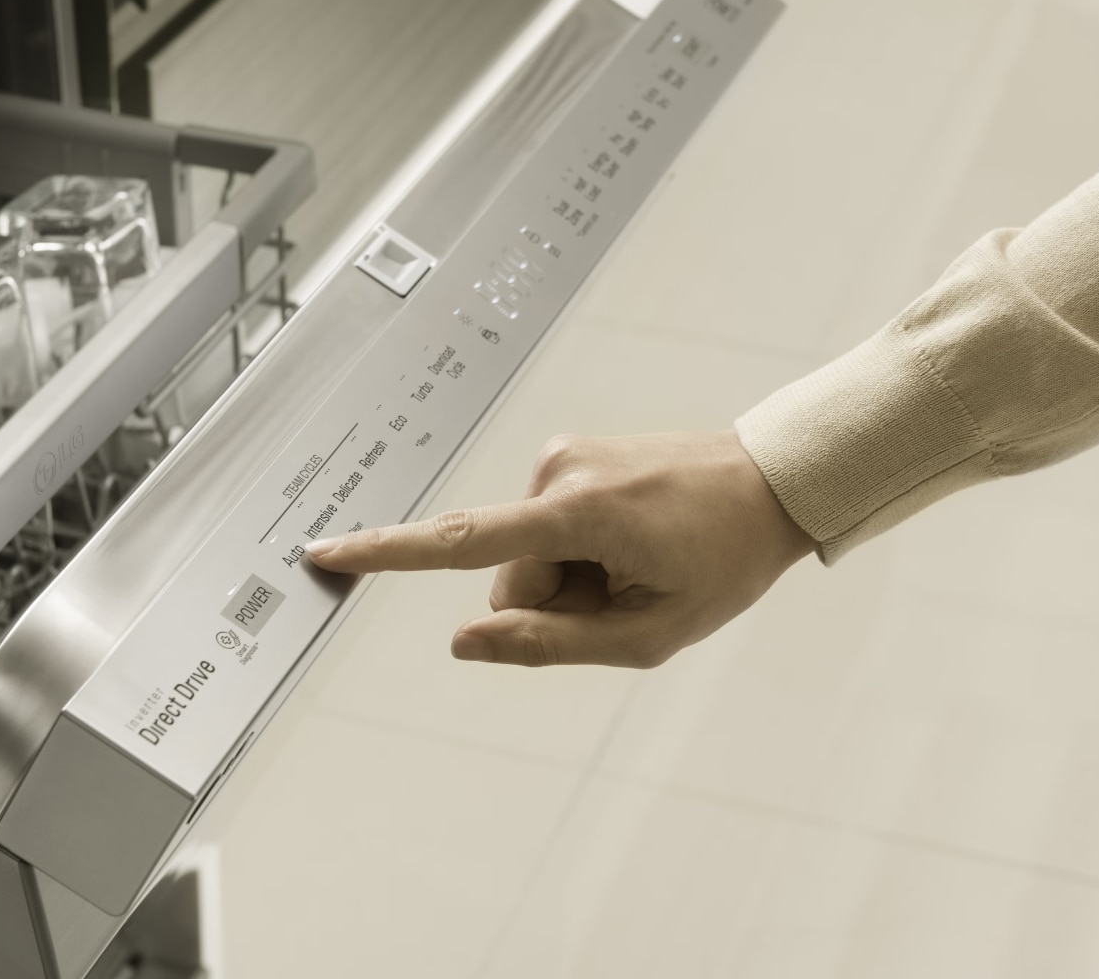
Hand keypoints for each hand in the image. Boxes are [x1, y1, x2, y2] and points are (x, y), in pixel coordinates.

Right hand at [306, 430, 815, 667]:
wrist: (773, 482)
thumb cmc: (724, 560)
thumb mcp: (648, 632)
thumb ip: (548, 642)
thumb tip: (463, 640)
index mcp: (577, 513)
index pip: (460, 543)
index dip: (386, 554)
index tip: (326, 552)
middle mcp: (557, 471)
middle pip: (510, 577)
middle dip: (556, 603)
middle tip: (633, 594)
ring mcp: (564, 457)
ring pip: (530, 556)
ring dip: (574, 577)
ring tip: (643, 562)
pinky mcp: (572, 456)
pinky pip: (550, 528)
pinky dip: (581, 550)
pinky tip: (636, 542)